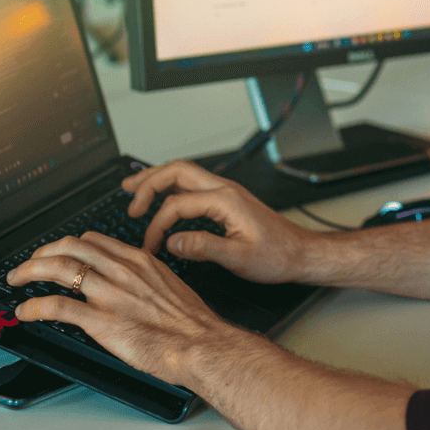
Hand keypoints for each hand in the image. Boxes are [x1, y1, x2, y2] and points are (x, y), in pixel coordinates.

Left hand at [6, 231, 229, 385]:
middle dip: (42, 253)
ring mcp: (110, 294)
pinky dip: (35, 307)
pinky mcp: (101, 321)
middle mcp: (122, 270)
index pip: (92, 240)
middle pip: (70, 247)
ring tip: (17, 280)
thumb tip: (128, 285)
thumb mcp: (168, 285)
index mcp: (138, 260)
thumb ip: (143, 279)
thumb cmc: (190, 322)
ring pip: (59, 269)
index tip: (57, 254)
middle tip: (28, 265)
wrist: (201, 343)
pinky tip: (25, 312)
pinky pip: (58, 306)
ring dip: (30, 272)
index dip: (67, 245)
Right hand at [122, 160, 312, 284]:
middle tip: (129, 199)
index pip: (177, 204)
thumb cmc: (277, 256)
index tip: (150, 246)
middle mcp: (225, 189)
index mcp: (226, 200)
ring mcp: (226, 192)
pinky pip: (193, 186)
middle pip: (177, 171)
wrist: (300, 253)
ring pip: (184, 174)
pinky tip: (161, 200)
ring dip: (158, 179)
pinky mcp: (227, 201)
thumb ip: (203, 248)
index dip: (157, 225)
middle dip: (148, 182)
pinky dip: (171, 189)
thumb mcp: (239, 259)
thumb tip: (171, 242)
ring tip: (133, 188)